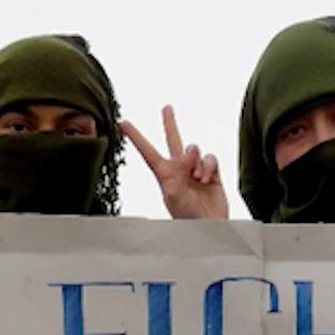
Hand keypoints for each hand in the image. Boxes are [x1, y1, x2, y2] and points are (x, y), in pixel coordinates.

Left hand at [120, 105, 227, 219]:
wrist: (208, 227)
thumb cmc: (186, 216)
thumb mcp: (173, 195)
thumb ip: (177, 171)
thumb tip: (189, 152)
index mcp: (164, 174)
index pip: (147, 151)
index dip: (135, 136)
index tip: (122, 122)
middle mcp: (178, 169)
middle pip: (173, 140)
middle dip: (170, 124)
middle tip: (166, 108)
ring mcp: (195, 170)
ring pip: (195, 150)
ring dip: (197, 162)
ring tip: (197, 180)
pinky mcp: (212, 173)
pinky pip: (210, 157)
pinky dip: (209, 167)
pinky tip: (207, 180)